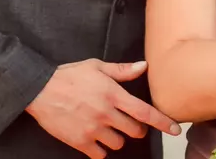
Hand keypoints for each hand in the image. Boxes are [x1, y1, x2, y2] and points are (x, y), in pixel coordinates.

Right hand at [26, 59, 181, 158]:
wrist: (39, 89)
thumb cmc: (68, 75)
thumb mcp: (96, 66)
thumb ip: (122, 70)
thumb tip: (143, 67)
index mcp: (113, 94)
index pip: (145, 112)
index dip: (163, 122)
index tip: (175, 129)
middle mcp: (106, 113)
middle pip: (134, 131)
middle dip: (135, 129)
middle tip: (128, 123)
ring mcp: (93, 129)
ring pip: (118, 144)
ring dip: (117, 138)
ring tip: (107, 128)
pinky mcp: (80, 141)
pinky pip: (100, 154)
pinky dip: (100, 149)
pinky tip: (95, 139)